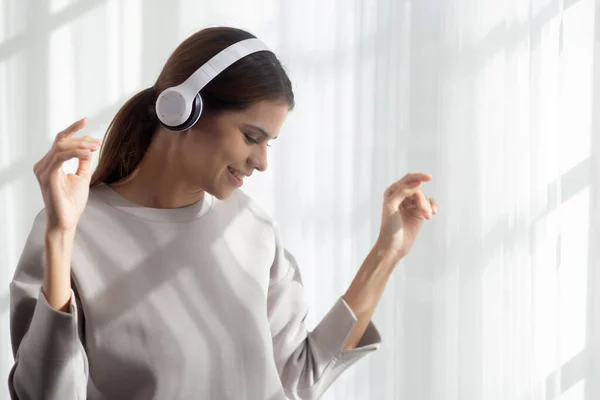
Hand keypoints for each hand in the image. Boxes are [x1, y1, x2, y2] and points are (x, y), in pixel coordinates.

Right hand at [33, 118, 100, 232]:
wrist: (67, 220)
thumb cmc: (72, 201)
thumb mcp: (82, 176)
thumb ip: (83, 161)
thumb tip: (89, 146)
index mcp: (50, 164)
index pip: (60, 141)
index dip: (73, 130)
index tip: (86, 122)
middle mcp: (43, 165)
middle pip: (61, 142)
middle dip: (81, 139)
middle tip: (98, 142)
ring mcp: (43, 171)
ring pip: (61, 148)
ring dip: (80, 145)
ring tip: (95, 147)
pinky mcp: (47, 177)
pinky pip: (60, 158)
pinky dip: (75, 153)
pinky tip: (88, 153)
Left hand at [376, 172, 437, 258]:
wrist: (393, 246)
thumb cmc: (389, 227)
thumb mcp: (391, 206)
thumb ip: (402, 192)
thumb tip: (417, 183)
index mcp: (392, 192)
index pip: (408, 180)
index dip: (418, 177)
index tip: (430, 178)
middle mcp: (401, 197)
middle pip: (418, 190)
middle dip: (422, 200)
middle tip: (424, 213)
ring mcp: (410, 205)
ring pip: (424, 198)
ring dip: (427, 206)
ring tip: (428, 216)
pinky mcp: (418, 213)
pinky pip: (429, 204)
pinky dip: (432, 207)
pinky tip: (432, 214)